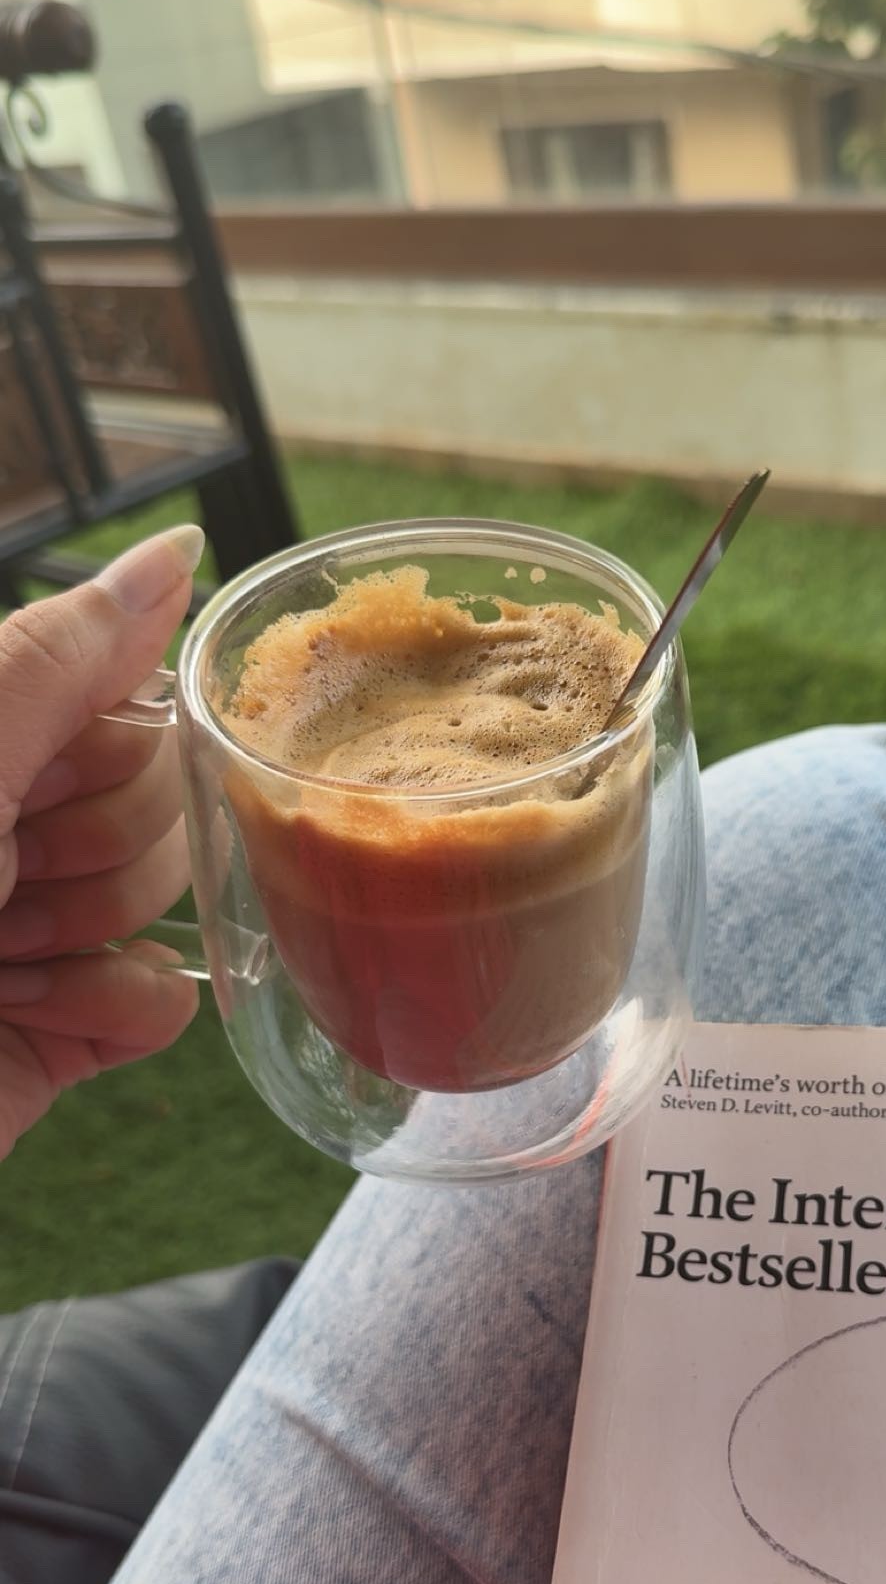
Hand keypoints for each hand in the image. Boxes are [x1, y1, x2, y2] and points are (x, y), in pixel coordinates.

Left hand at [0, 528, 204, 1160]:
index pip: (130, 702)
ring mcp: (43, 929)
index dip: (105, 745)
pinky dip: (106, 1011)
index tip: (31, 778)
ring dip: (85, 931)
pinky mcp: (66, 1028)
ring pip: (172, 899)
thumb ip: (67, 651)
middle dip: (94, 843)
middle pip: (164, 798)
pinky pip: (168, 999)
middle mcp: (14, 821)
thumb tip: (171, 555)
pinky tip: (24, 1013)